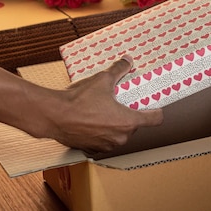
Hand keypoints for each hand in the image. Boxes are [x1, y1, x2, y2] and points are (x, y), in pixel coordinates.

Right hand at [42, 56, 163, 153]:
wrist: (53, 116)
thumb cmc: (79, 100)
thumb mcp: (102, 79)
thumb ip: (118, 70)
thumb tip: (127, 61)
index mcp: (128, 122)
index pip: (155, 120)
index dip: (156, 111)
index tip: (154, 106)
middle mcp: (120, 138)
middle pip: (134, 126)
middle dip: (128, 115)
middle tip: (120, 103)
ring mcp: (106, 145)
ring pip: (117, 134)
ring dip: (114, 125)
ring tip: (102, 111)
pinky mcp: (92, 149)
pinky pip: (102, 140)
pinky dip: (99, 132)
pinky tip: (91, 121)